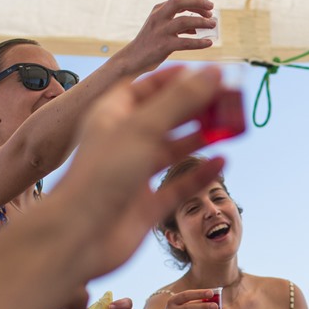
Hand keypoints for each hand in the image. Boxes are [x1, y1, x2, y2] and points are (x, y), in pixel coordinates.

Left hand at [49, 65, 225, 278]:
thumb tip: (214, 73)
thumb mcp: (144, 128)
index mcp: (112, 117)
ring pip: (172, 150)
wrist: (79, 236)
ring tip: (229, 127)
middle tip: (226, 99)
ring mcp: (135, 174)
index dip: (175, 79)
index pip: (146, 88)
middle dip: (194, 107)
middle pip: (164, 117)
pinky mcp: (146, 205)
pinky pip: (179, 185)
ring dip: (199, 138)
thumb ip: (180, 100)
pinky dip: (200, 174)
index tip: (207, 73)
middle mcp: (123, 143)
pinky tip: (222, 162)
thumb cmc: (101, 176)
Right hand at [132, 0, 216, 62]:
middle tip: (212, 11)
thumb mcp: (163, 29)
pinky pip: (185, 42)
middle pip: (178, 2)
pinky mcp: (163, 46)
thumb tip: (200, 25)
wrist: (133, 59)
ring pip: (184, 21)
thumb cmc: (152, 43)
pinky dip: (199, 42)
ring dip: (201, 22)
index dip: (196, 1)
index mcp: (158, 11)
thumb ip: (179, 24)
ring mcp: (160, 31)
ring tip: (213, 25)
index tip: (209, 6)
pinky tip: (209, 43)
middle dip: (198, 3)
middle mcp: (158, 18)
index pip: (179, 0)